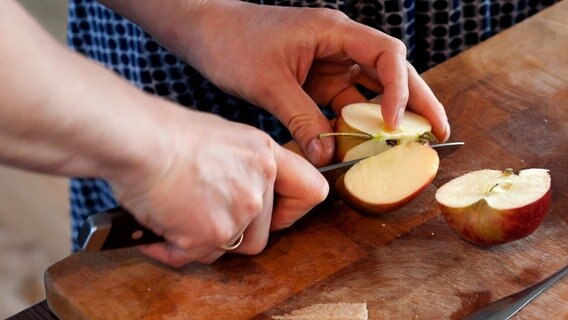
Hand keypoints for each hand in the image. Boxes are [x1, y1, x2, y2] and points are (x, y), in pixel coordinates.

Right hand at [110, 105, 328, 266]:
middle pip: (259, 235)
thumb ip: (241, 167)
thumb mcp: (222, 138)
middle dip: (231, 233)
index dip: (294, 210)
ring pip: (227, 249)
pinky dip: (172, 249)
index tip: (277, 215)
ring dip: (201, 241)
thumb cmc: (167, 133)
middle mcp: (259, 186)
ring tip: (175, 218)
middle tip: (201, 216)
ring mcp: (238, 212)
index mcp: (265, 157)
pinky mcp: (211, 234)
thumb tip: (234, 189)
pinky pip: (193, 257)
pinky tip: (156, 231)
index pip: (312, 191)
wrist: (138, 140)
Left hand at [180, 1, 449, 164]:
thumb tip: (326, 156)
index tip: (396, 125)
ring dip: (387, 118)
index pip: (386, 55)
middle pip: (391, 72)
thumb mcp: (268, 83)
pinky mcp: (316, 81)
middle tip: (440, 132)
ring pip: (369, 91)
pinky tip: (361, 147)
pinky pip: (343, 104)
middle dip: (418, 101)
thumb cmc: (233, 43)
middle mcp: (339, 45)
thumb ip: (300, 118)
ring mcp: (329, 64)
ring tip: (410, 146)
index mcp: (333, 32)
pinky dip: (353, 125)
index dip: (401, 89)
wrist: (206, 32)